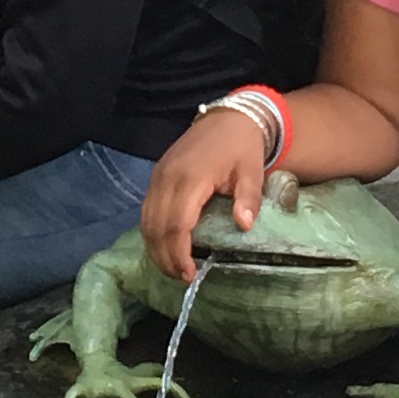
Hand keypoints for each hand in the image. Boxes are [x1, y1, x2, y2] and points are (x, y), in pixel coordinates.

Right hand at [140, 105, 277, 284]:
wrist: (228, 119)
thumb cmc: (241, 148)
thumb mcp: (252, 171)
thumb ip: (247, 198)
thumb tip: (243, 225)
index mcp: (191, 178)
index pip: (177, 224)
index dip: (179, 253)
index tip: (190, 274)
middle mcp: (167, 178)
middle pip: (156, 228)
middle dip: (165, 258)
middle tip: (181, 278)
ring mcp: (158, 177)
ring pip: (146, 222)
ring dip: (156, 249)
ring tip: (173, 269)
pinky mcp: (155, 177)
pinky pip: (146, 212)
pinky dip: (152, 234)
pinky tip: (164, 248)